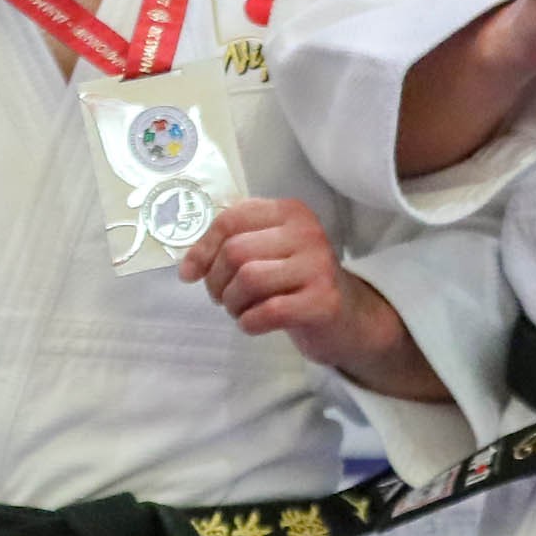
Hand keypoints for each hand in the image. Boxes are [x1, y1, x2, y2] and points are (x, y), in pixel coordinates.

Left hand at [179, 197, 350, 354]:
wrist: (347, 317)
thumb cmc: (296, 282)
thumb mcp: (267, 251)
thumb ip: (229, 246)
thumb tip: (188, 268)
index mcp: (290, 212)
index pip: (230, 219)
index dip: (202, 249)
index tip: (191, 274)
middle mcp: (307, 232)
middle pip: (235, 252)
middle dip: (216, 282)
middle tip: (223, 298)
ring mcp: (319, 265)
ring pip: (248, 279)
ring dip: (232, 303)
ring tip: (240, 310)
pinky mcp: (323, 301)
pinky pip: (268, 311)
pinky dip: (250, 322)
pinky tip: (255, 324)